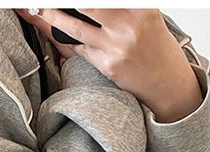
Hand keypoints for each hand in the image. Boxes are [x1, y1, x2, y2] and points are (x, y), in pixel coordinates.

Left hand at [14, 8, 203, 122]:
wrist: (166, 84)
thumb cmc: (155, 46)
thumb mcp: (145, 15)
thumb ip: (120, 7)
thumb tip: (86, 6)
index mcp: (141, 8)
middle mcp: (129, 26)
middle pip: (87, 4)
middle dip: (63, 3)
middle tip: (44, 0)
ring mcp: (116, 47)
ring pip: (76, 28)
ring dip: (54, 16)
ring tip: (42, 8)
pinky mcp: (107, 66)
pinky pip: (82, 48)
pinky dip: (72, 40)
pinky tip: (64, 33)